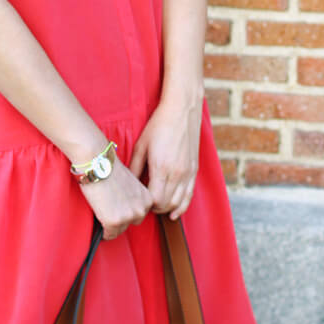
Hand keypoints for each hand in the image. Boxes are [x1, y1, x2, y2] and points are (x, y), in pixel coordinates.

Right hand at [79, 160, 152, 240]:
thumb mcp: (131, 183)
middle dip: (120, 218)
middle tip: (109, 208)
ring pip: (119, 231)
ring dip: (111, 224)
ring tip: (103, 210)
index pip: (139, 215)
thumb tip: (127, 206)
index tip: (118, 206)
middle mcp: (141, 209)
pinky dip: (103, 231)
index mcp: (147, 199)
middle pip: (130, 224)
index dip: (126, 211)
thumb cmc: (110, 169)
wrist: (97, 163)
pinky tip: (99, 219)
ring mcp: (128, 216)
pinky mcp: (114, 221)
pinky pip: (108, 235)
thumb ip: (133, 197)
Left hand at [128, 97, 201, 220]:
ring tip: (156, 207)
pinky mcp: (194, 170)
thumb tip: (128, 186)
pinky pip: (189, 196)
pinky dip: (182, 207)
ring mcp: (188, 173)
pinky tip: (174, 213)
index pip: (154, 199)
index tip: (138, 200)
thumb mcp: (141, 145)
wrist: (182, 111)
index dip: (145, 204)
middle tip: (144, 204)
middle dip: (154, 208)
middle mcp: (177, 173)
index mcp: (162, 167)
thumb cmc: (159, 125)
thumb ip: (135, 168)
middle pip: (166, 204)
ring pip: (178, 203)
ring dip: (167, 208)